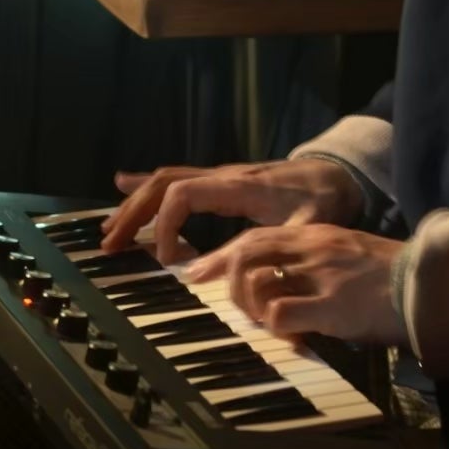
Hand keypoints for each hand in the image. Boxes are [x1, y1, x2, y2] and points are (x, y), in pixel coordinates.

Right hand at [99, 158, 364, 264]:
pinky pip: (177, 178)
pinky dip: (148, 185)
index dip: (166, 226)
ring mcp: (219, 176)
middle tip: (110, 244)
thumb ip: (269, 247)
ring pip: (164, 180)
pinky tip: (124, 184)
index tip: (168, 260)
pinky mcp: (221, 181)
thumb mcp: (304, 228)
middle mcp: (222, 176)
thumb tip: (228, 275)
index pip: (182, 195)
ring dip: (135, 204)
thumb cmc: (323, 200)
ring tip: (110, 228)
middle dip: (133, 214)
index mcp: (237, 186)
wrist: (338, 173)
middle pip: (162, 185)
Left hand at [183, 223, 405, 345]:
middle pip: (245, 254)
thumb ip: (314, 260)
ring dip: (251, 308)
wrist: (430, 283)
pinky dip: (276, 330)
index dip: (221, 257)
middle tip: (235, 307)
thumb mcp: (347, 254)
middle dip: (227, 282)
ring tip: (269, 325)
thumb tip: (280, 283)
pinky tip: (293, 339)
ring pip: (254, 281)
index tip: (197, 274)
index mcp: (314, 235)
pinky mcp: (331, 304)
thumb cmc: (392, 276)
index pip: (254, 237)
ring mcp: (320, 275)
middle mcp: (311, 248)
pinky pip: (281, 313)